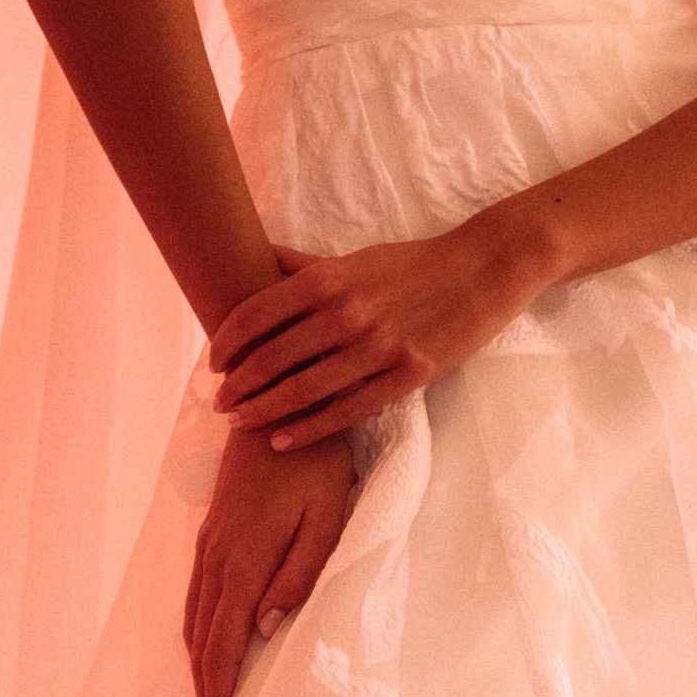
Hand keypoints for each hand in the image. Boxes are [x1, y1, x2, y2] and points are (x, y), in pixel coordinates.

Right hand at [183, 421, 354, 696]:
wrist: (275, 402)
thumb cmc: (315, 460)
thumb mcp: (327, 515)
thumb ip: (300, 573)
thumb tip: (267, 625)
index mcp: (245, 561)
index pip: (223, 642)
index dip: (219, 690)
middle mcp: (217, 556)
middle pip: (202, 637)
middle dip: (204, 687)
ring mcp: (210, 540)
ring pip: (193, 615)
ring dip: (195, 660)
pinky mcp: (212, 526)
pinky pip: (194, 589)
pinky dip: (194, 626)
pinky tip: (201, 636)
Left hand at [209, 216, 555, 451]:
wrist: (483, 269)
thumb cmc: (414, 263)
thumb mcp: (356, 257)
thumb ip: (305, 264)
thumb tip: (259, 256)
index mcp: (328, 280)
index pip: (255, 315)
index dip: (225, 344)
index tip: (212, 363)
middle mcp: (345, 314)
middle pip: (270, 358)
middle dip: (236, 385)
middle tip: (218, 402)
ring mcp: (376, 347)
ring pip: (302, 390)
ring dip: (262, 410)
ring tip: (238, 422)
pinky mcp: (406, 375)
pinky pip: (346, 411)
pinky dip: (307, 429)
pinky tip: (281, 439)